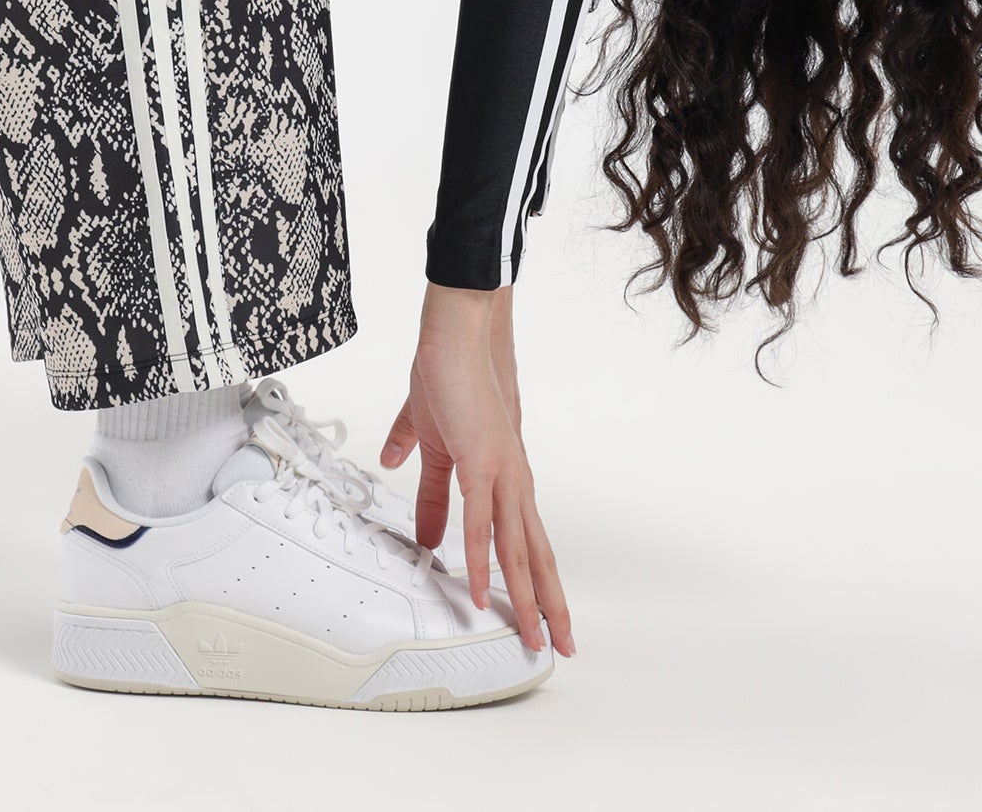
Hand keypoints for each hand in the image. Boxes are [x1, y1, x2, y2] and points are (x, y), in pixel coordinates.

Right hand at [380, 283, 572, 657]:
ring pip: (519, 549)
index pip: (524, 540)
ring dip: (527, 597)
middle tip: (560, 646)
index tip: (541, 616)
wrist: (454, 335)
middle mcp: (514, 481)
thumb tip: (420, 530)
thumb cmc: (448, 379)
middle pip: (536, 555)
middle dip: (550, 604)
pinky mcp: (482, 464)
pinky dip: (483, 561)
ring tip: (535, 638)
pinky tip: (482, 592)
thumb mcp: (434, 448)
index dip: (533, 580)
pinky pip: (482, 524)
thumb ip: (429, 490)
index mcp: (505, 478)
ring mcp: (503, 474)